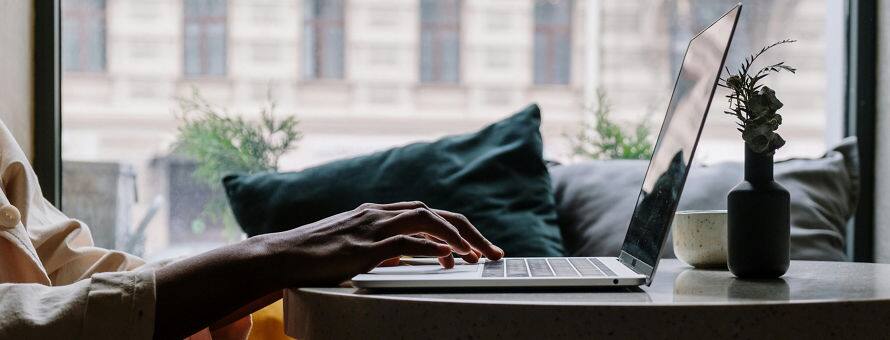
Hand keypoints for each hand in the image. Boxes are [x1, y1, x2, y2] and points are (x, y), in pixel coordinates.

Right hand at [258, 201, 503, 285]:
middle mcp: (379, 214)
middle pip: (436, 213)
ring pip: (426, 219)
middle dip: (470, 231)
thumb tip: (405, 257)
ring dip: (457, 237)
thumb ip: (381, 247)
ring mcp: (371, 228)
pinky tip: (448, 257)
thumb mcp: (354, 247)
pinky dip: (430, 247)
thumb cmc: (314, 255)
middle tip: (493, 252)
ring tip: (478, 256)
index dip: (457, 228)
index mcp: (379, 212)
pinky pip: (404, 242)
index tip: (477, 247)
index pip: (429, 213)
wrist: (280, 255)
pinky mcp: (362, 247)